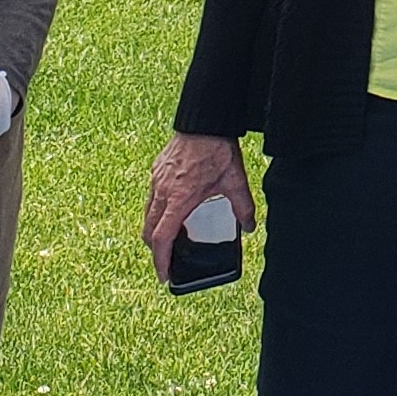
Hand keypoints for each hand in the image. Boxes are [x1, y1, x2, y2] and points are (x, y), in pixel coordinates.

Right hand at [145, 132, 254, 283]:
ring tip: (170, 236)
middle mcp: (162, 192)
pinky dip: (156, 210)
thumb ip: (243, 208)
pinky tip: (173, 208)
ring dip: (154, 230)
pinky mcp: (156, 170)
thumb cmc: (217, 149)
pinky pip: (151, 197)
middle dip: (155, 250)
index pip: (161, 239)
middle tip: (167, 260)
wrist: (204, 120)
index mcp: (179, 200)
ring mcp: (156, 180)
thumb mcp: (236, 182)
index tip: (165, 275)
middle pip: (148, 231)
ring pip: (147, 214)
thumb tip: (249, 227)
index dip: (160, 261)